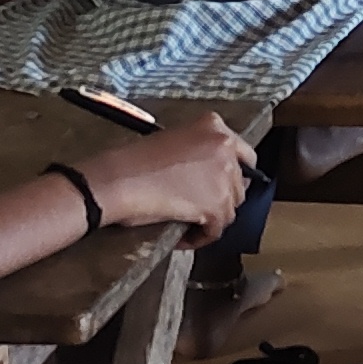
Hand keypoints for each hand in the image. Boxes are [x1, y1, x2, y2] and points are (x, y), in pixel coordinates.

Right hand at [72, 115, 257, 236]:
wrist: (118, 179)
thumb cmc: (134, 162)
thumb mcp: (174, 142)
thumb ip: (199, 154)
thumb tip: (208, 177)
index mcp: (214, 126)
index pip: (244, 154)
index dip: (233, 174)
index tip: (221, 186)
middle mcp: (225, 146)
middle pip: (238, 183)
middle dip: (222, 197)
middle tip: (200, 207)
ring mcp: (224, 175)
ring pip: (231, 207)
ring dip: (212, 218)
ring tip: (189, 223)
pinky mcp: (217, 204)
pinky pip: (216, 229)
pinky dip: (201, 237)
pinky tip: (184, 236)